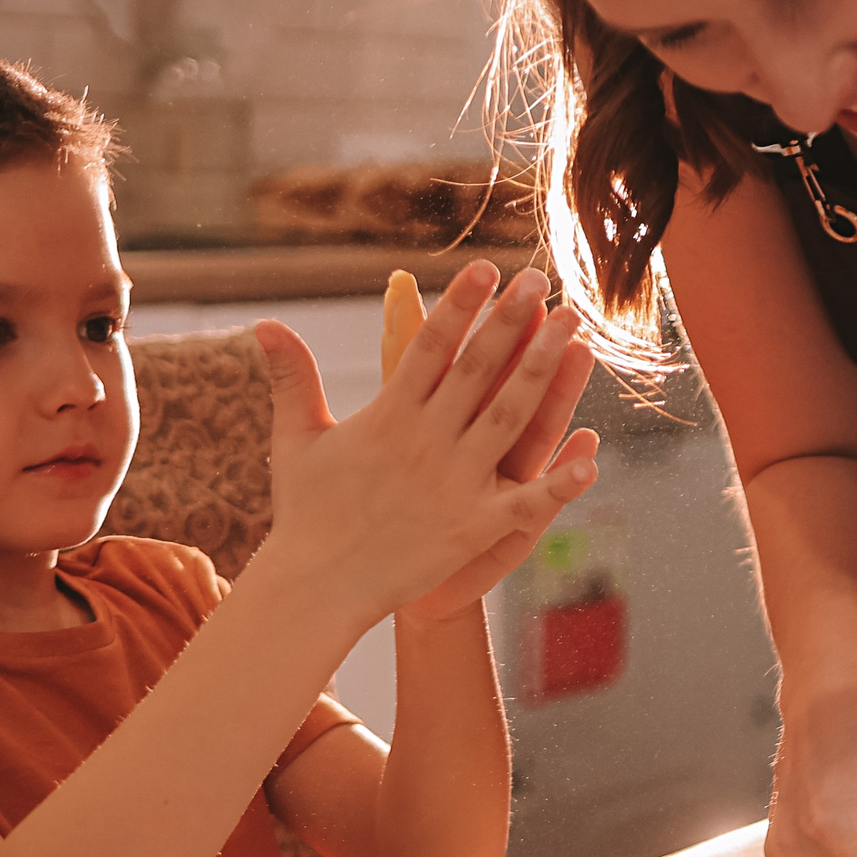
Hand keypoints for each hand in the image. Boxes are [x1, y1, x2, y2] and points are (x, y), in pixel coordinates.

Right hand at [252, 264, 595, 631]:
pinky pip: (526, 502)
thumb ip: (292, 378)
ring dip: (545, 371)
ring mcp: (454, 484)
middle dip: (513, 322)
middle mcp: (425, 442)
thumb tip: (263, 323)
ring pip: (510, 417)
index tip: (486, 268)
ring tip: (576, 329)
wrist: (315, 588)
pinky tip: (593, 456)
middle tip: (543, 281)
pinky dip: (559, 482)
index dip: (460, 306)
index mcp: (387, 417)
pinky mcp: (473, 528)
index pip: (430, 348)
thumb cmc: (306, 512)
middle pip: (479, 371)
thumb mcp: (297, 439)